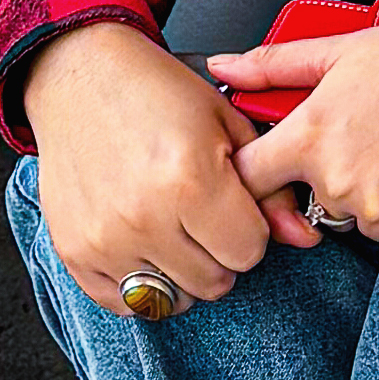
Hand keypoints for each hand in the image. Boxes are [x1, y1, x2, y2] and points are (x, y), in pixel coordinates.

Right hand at [25, 18, 272, 313]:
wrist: (80, 76)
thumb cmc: (154, 92)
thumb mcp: (228, 124)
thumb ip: (272, 187)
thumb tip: (304, 236)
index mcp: (190, 179)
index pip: (249, 252)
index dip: (250, 229)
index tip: (235, 207)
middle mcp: (145, 217)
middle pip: (214, 282)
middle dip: (219, 252)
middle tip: (203, 214)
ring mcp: (105, 240)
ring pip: (173, 298)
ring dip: (183, 270)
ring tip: (172, 225)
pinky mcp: (75, 253)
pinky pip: (125, 303)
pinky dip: (141, 283)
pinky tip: (142, 242)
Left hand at [211, 0, 378, 255]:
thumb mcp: (344, 49)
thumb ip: (275, 66)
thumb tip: (223, 67)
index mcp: (313, 137)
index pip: (251, 180)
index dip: (261, 176)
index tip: (279, 168)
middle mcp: (343, 183)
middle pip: (316, 203)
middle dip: (336, 178)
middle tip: (376, 138)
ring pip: (363, 222)